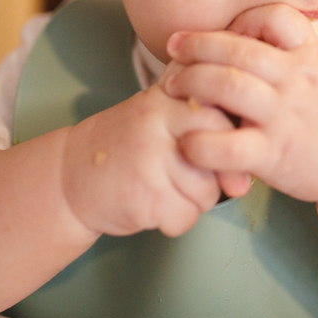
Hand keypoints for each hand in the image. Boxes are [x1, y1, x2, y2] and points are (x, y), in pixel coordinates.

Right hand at [60, 83, 235, 236]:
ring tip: (168, 187)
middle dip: (221, 171)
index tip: (223, 147)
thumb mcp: (162, 113)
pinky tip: (156, 205)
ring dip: (196, 199)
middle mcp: (156, 122)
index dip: (231, 136)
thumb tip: (246, 171)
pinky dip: (177, 220)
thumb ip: (207, 120)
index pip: (221, 110)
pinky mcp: (143, 197)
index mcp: (166, 97)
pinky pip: (187, 216)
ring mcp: (148, 160)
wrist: (71, 175)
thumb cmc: (132, 146)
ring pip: (208, 190)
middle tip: (202, 174)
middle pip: (218, 151)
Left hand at [161, 4, 317, 202]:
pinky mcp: (275, 155)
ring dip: (190, 81)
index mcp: (311, 57)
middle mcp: (296, 81)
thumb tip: (271, 29)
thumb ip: (303, 50)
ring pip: (227, 86)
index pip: (274, 17)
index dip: (244, 19)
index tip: (226, 31)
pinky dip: (200, 142)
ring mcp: (285, 117)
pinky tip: (188, 141)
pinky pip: (228, 146)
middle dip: (197, 46)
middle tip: (174, 50)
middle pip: (237, 49)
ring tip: (171, 86)